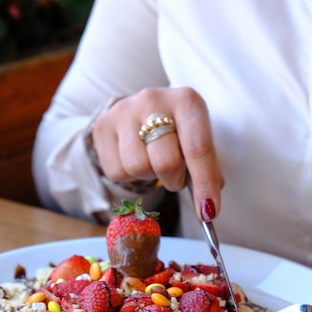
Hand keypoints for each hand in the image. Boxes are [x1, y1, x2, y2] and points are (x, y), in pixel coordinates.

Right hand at [92, 87, 223, 217]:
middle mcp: (153, 99)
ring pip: (138, 167)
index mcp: (186, 101)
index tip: (208, 212)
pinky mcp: (103, 125)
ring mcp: (124, 111)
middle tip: (176, 175)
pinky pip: (116, 172)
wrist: (141, 110)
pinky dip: (129, 176)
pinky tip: (135, 158)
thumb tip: (207, 207)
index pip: (198, 148)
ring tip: (152, 161)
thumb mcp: (197, 138)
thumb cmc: (176, 130)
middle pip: (166, 162)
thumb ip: (207, 168)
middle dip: (174, 179)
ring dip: (150, 175)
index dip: (205, 183)